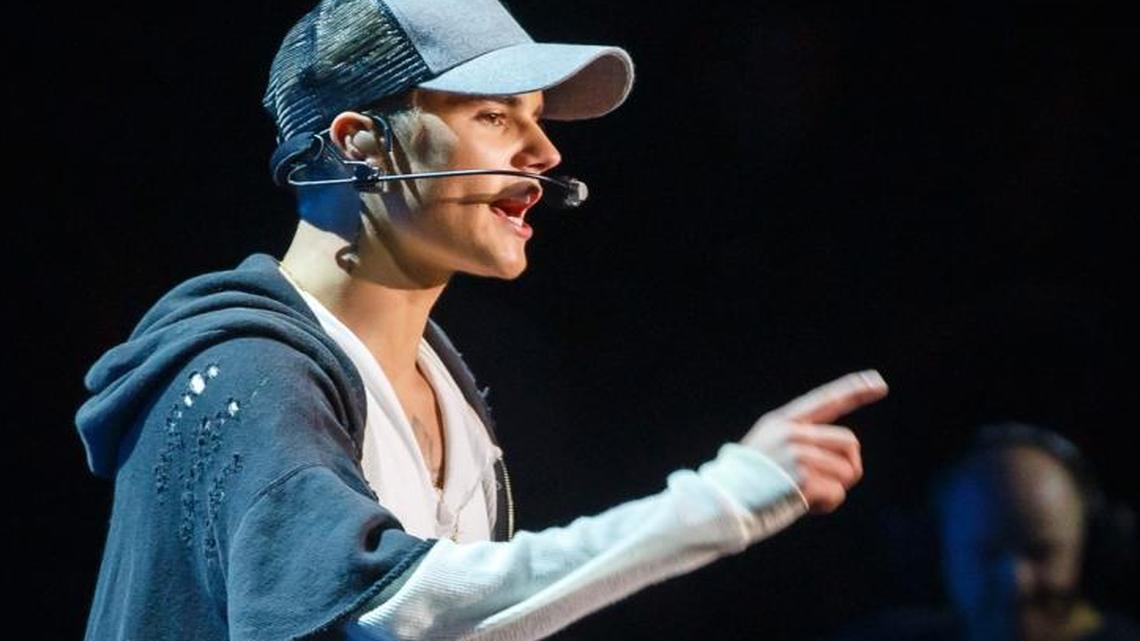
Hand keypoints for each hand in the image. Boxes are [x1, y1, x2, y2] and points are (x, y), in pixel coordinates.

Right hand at [741, 370, 887, 513]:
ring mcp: (798, 453)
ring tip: (804, 496)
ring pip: (848, 470)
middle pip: (849, 442)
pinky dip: (827, 505)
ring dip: (834, 489)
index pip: (826, 400)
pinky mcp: (805, 476)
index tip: (878, 382)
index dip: (855, 390)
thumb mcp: (769, 450)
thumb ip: (802, 444)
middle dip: (847, 467)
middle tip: (825, 485)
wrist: (722, 503)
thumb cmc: (747, 484)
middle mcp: (792, 432)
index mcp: (783, 422)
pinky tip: (803, 505)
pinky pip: (838, 493)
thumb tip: (847, 460)